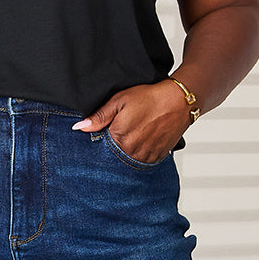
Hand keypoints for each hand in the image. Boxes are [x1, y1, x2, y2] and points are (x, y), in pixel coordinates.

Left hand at [72, 80, 192, 162]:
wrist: (179, 101)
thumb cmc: (149, 98)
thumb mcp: (120, 101)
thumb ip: (99, 116)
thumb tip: (79, 128)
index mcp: (119, 139)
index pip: (100, 149)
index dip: (100, 140)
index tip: (104, 132)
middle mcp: (132, 152)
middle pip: (113, 157)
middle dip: (112, 147)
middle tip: (122, 131)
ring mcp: (145, 157)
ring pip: (128, 160)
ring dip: (126, 151)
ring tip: (134, 134)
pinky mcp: (157, 157)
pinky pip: (142, 161)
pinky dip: (139, 153)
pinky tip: (142, 140)